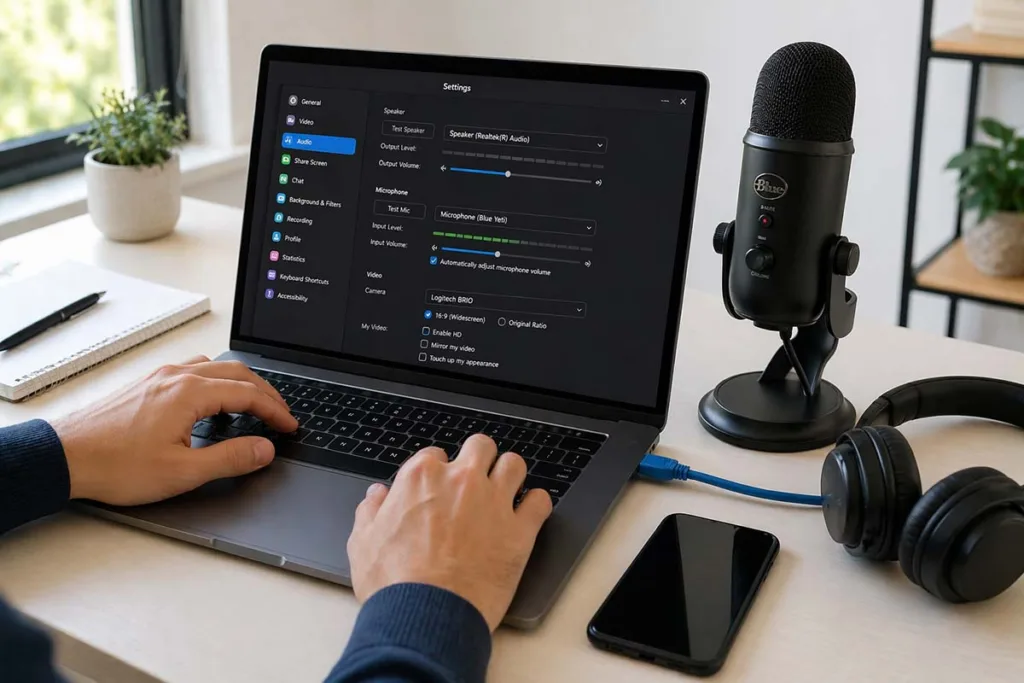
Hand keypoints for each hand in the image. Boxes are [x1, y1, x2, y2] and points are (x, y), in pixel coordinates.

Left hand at [52, 356, 297, 504]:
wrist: (64, 457)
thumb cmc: (115, 465)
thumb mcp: (183, 472)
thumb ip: (230, 459)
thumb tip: (264, 450)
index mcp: (190, 393)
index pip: (248, 394)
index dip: (275, 410)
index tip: (290, 425)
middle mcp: (176, 377)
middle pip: (237, 373)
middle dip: (265, 393)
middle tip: (281, 413)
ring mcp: (160, 377)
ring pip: (215, 368)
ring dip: (241, 383)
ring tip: (254, 405)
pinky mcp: (147, 384)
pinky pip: (193, 371)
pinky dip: (216, 382)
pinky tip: (212, 403)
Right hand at [347, 434, 551, 630]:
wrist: (426, 616)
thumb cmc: (394, 584)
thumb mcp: (363, 543)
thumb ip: (371, 512)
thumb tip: (377, 496)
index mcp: (422, 478)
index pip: (435, 455)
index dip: (438, 472)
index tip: (440, 489)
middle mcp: (461, 481)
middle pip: (480, 447)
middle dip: (479, 460)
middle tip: (476, 481)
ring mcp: (494, 502)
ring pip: (514, 464)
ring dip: (510, 475)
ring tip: (505, 492)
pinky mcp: (519, 530)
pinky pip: (541, 501)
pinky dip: (536, 505)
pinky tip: (528, 515)